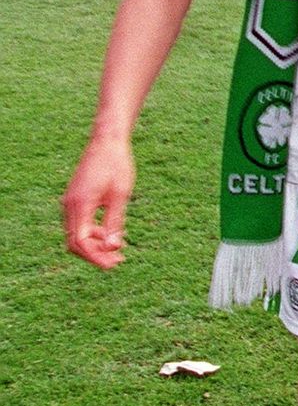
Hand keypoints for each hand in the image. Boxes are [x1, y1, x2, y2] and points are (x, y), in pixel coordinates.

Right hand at [62, 135, 134, 268]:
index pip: (81, 242)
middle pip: (75, 242)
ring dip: (95, 244)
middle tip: (118, 261)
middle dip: (95, 254)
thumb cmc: (117, 165)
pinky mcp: (75, 198)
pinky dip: (93, 232)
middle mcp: (70, 205)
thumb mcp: (120, 195)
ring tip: (118, 250)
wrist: (107, 141)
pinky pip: (79, 223)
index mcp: (80, 205)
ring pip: (77, 234)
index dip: (96, 257)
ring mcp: (70, 202)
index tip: (113, 264)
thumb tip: (114, 248)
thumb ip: (115, 222)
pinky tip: (111, 234)